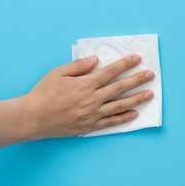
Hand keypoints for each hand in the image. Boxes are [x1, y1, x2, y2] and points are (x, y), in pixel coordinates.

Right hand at [25, 54, 154, 138]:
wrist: (33, 117)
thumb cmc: (43, 93)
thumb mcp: (57, 73)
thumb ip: (78, 66)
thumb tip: (95, 60)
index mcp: (85, 84)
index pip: (111, 71)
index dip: (125, 64)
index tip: (137, 59)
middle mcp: (92, 99)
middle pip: (120, 87)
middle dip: (137, 79)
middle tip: (151, 74)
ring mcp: (92, 114)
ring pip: (120, 105)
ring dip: (137, 99)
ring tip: (150, 94)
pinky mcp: (89, 126)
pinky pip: (111, 122)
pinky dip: (124, 118)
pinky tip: (134, 114)